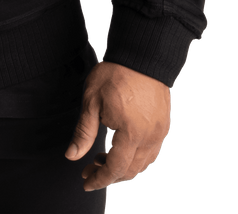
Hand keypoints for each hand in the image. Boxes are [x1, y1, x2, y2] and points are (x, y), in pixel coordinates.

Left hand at [64, 61, 171, 192]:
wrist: (141, 55)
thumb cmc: (115, 74)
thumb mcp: (92, 101)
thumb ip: (83, 132)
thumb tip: (72, 156)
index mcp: (131, 133)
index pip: (115, 168)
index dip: (99, 179)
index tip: (86, 182)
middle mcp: (150, 137)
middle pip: (131, 170)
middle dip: (109, 175)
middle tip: (89, 169)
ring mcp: (160, 131)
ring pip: (144, 163)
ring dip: (124, 168)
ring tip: (103, 158)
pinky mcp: (165, 124)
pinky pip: (152, 151)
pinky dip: (137, 158)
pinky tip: (123, 149)